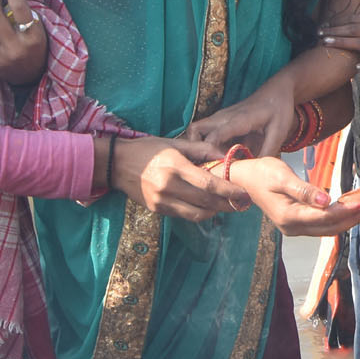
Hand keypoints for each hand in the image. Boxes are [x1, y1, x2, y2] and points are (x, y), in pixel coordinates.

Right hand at [111, 137, 249, 220]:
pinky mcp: (156, 210)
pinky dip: (199, 212)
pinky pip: (184, 215)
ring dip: (215, 212)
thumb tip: (227, 156)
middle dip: (228, 204)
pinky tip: (208, 205)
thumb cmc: (149, 150)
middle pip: (206, 202)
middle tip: (242, 202)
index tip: (243, 192)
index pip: (208, 184)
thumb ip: (203, 150)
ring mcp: (161, 201)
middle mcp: (168, 187)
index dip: (229, 191)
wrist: (116, 164)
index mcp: (175, 167)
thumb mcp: (175, 143)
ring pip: (196, 214)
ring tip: (228, 205)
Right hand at [186, 77, 296, 156]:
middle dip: (196, 150)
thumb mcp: (279, 132)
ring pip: (196, 131)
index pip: (214, 136)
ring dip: (198, 147)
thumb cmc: (278, 109)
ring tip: (212, 163)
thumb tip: (256, 174)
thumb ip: (267, 152)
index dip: (211, 154)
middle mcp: (224, 118)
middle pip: (195, 132)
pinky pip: (204, 133)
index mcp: (238, 120)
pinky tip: (218, 158)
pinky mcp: (220, 122)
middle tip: (209, 166)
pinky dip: (205, 146)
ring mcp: (220, 118)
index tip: (217, 167)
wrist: (276, 91)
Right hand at [228, 157, 359, 236]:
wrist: (245, 180)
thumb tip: (326, 201)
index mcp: (288, 216)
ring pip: (327, 228)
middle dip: (353, 218)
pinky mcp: (297, 223)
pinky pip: (322, 225)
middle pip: (330, 227)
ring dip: (349, 220)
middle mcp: (292, 227)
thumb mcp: (282, 177)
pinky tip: (351, 210)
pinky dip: (338, 218)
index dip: (346, 210)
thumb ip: (305, 190)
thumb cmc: (263, 173)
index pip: (324, 217)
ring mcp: (294, 228)